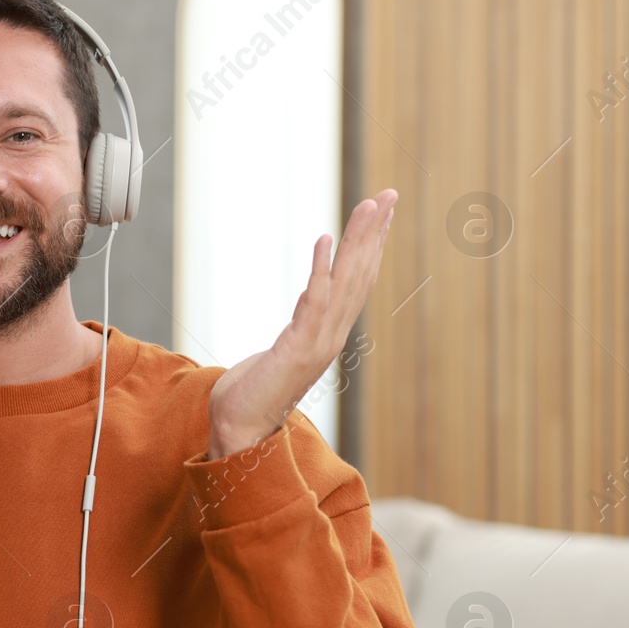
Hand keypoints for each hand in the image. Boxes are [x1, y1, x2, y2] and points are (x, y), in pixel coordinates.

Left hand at [205, 189, 395, 460]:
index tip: (381, 212)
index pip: (357, 282)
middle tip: (389, 195)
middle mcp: (330, 335)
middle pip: (360, 275)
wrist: (239, 433)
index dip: (371, 246)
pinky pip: (313, 301)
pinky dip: (321, 269)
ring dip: (358, 242)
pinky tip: (325, 239)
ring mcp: (317, 342)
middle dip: (375, 233)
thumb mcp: (282, 354)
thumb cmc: (253, 396)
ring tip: (369, 206)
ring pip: (345, 283)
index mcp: (328, 334)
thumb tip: (307, 309)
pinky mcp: (296, 348)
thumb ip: (298, 331)